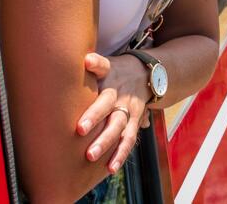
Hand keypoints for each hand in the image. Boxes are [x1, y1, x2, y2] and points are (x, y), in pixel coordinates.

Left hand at [77, 52, 150, 171]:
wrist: (147, 76)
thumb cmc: (115, 72)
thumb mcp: (107, 64)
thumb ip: (95, 63)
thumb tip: (84, 59)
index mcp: (111, 77)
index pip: (103, 69)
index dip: (95, 66)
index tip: (85, 65)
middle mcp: (120, 95)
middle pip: (109, 106)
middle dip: (95, 118)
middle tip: (79, 130)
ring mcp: (129, 111)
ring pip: (119, 128)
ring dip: (107, 143)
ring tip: (91, 157)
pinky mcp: (135, 123)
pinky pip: (128, 140)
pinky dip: (120, 155)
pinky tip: (110, 168)